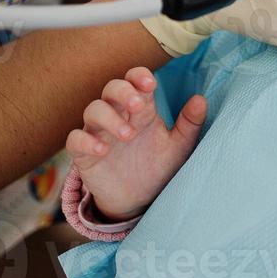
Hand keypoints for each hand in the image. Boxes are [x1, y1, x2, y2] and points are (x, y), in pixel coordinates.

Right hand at [65, 66, 206, 221]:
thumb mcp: (178, 147)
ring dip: (108, 117)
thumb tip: (201, 99)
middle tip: (137, 105)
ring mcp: (99, 133)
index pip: (134, 81)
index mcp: (141, 110)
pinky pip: (75, 139)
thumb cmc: (157, 167)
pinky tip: (103, 150)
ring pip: (92, 110)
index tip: (150, 83)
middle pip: (111, 89)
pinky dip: (86, 141)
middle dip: (123, 91)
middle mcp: (118, 116)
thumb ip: (189, 124)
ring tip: (127, 134)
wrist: (138, 201)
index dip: (138, 76)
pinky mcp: (84, 154)